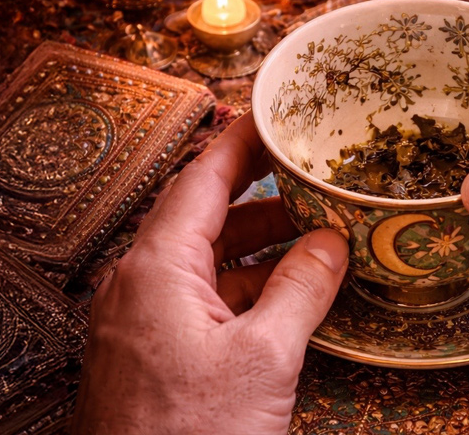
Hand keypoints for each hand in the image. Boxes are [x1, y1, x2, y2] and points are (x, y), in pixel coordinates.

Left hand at [72, 113, 348, 434]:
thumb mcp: (265, 357)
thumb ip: (300, 288)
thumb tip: (329, 244)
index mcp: (157, 268)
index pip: (201, 179)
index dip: (240, 141)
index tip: (270, 111)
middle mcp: (138, 284)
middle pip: (204, 216)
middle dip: (263, 195)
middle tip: (310, 174)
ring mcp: (139, 322)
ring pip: (204, 261)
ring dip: (258, 245)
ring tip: (315, 234)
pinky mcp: (148, 356)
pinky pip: (198, 300)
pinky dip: (243, 287)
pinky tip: (286, 294)